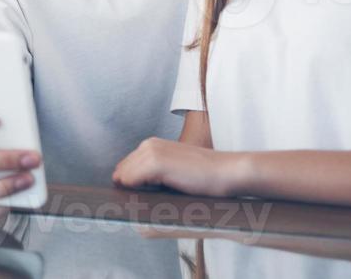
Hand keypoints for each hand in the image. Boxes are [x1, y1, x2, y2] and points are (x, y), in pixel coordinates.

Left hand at [113, 137, 247, 197]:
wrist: (228, 172)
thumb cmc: (206, 177)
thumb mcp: (175, 172)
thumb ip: (154, 177)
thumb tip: (133, 192)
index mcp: (152, 145)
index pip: (126, 168)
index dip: (130, 185)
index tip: (135, 200)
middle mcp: (148, 145)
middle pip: (122, 173)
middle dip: (128, 189)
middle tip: (141, 206)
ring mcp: (151, 152)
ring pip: (124, 178)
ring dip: (133, 192)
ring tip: (150, 205)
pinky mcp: (156, 163)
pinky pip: (131, 181)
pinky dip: (136, 193)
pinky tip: (151, 201)